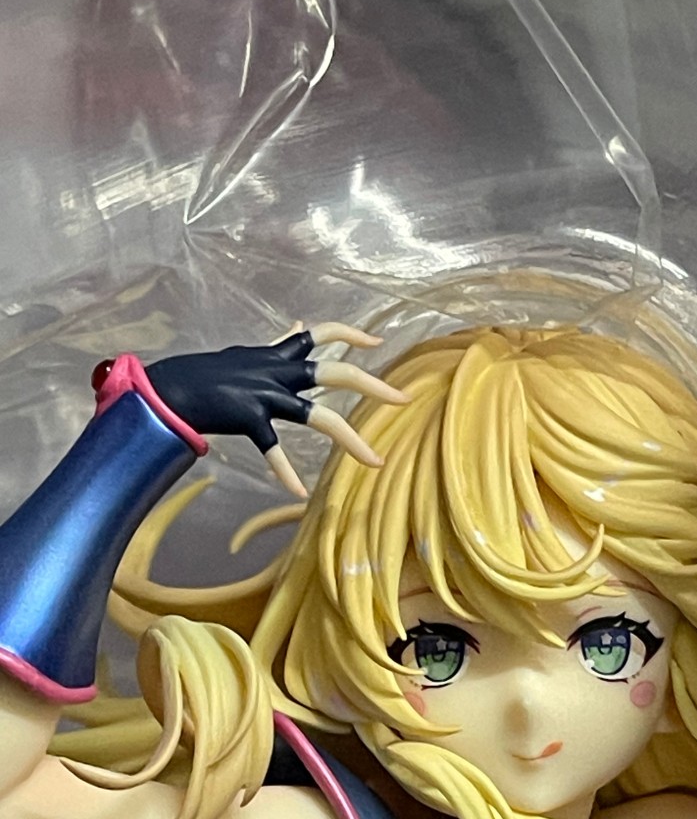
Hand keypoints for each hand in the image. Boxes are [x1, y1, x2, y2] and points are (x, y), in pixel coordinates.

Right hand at [144, 321, 407, 497]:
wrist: (169, 389)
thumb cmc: (206, 375)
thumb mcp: (247, 355)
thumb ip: (277, 347)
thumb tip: (299, 327)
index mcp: (276, 357)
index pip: (321, 333)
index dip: (350, 335)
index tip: (378, 341)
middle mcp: (276, 372)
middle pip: (336, 373)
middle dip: (373, 385)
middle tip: (404, 399)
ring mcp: (265, 395)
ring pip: (319, 416)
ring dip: (352, 440)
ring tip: (376, 461)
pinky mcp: (249, 418)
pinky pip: (273, 449)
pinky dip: (285, 472)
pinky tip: (298, 491)